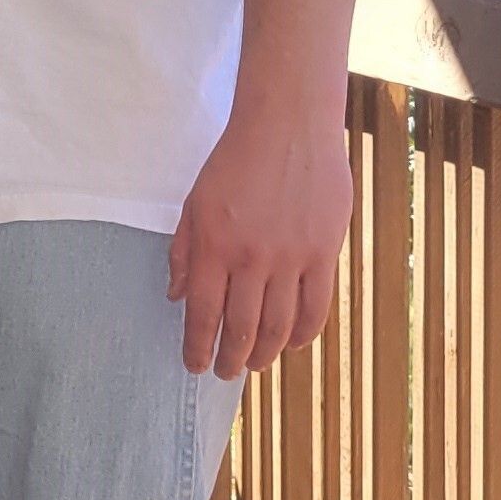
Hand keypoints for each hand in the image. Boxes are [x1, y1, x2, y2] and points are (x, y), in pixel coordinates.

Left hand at [168, 92, 351, 377]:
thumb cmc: (235, 162)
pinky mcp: (324, 253)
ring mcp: (291, 258)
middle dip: (230, 357)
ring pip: (278, 325)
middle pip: (241, 327)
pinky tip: (291, 343)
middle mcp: (251, 259)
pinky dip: (303, 334)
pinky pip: (316, 308)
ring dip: (264, 352)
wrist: (286, 127)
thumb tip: (176, 296)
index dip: (198, 346)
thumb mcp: (195, 203)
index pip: (203, 314)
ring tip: (254, 363)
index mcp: (213, 246)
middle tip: (225, 372)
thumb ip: (185, 251)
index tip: (195, 365)